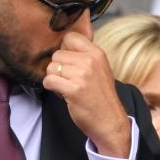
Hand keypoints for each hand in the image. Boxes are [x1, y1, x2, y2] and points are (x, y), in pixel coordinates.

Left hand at [43, 32, 130, 156]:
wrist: (110, 122)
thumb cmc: (102, 98)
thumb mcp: (100, 70)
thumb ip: (85, 56)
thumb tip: (62, 47)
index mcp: (97, 53)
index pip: (70, 37)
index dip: (64, 50)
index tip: (69, 63)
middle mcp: (90, 61)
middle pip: (57, 54)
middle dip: (58, 68)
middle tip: (69, 81)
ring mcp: (81, 75)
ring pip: (51, 68)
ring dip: (55, 79)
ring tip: (68, 88)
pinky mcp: (73, 89)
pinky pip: (49, 81)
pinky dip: (51, 88)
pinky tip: (63, 94)